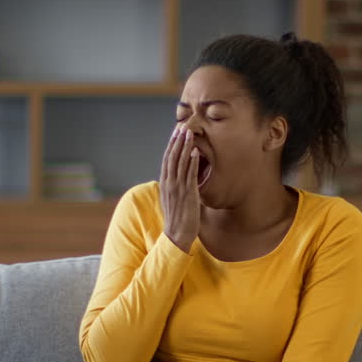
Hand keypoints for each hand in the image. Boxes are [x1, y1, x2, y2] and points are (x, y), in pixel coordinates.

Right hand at [159, 124, 199, 252]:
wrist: (177, 234)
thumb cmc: (177, 218)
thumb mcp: (174, 199)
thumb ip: (176, 187)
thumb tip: (181, 178)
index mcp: (165, 184)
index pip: (167, 160)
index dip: (171, 146)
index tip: (175, 134)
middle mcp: (169, 184)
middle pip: (172, 158)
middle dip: (177, 142)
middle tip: (182, 127)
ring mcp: (178, 188)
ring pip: (180, 163)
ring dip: (185, 147)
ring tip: (190, 134)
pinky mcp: (188, 194)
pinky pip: (190, 174)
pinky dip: (192, 162)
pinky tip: (196, 152)